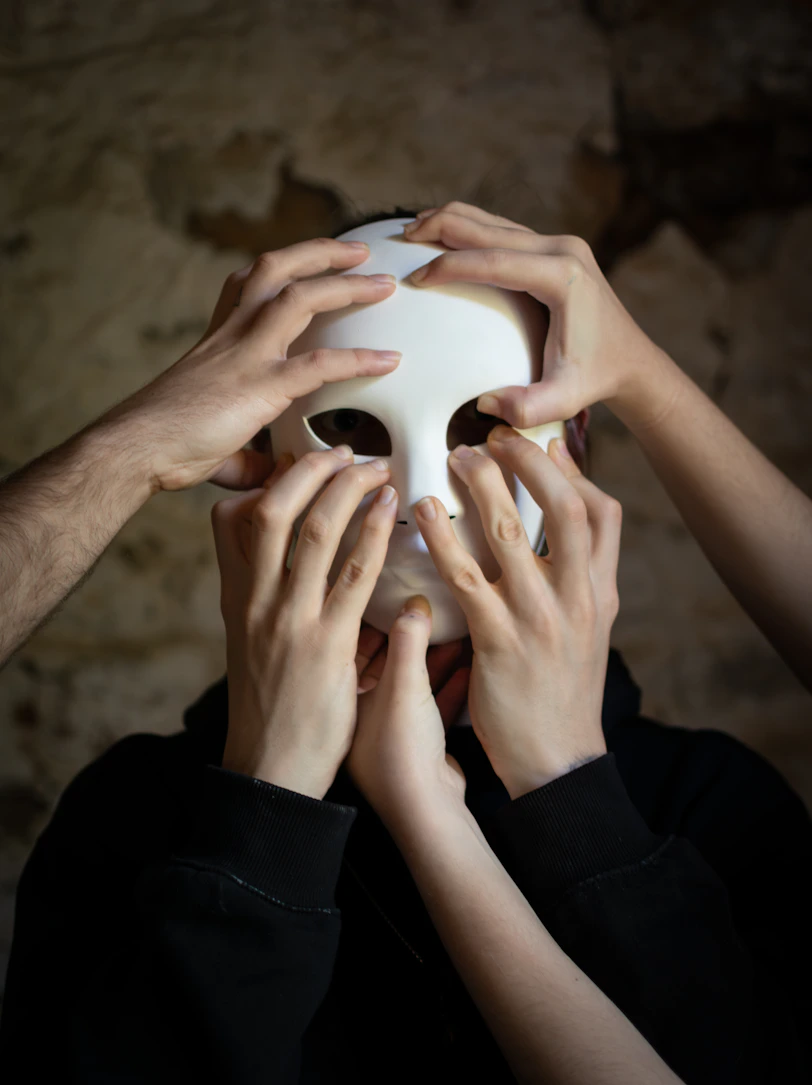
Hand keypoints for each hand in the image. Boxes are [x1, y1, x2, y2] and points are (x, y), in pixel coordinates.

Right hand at [98, 239, 399, 492]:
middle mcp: (231, 336)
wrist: (137, 449)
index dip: (276, 269)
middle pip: (274, 270)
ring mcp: (246, 355)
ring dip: (345, 284)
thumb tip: (276, 478)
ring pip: (298, 297)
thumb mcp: (215, 439)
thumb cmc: (165, 447)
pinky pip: (319, 363)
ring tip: (382, 283)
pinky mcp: (260, 386)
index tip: (305, 262)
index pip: (244, 285)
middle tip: (359, 252)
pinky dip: (358, 359)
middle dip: (319, 253)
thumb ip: (250, 455)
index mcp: (217, 341)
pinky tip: (388, 361)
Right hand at [210, 447, 398, 799]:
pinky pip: (352, 574)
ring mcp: (288, 621)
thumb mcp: (249, 645)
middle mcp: (255, 602)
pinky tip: (389, 507)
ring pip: (312, 531)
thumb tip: (290, 562)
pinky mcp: (325, 645)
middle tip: (342, 453)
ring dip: (345, 489)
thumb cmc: (269, 708)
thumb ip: (265, 597)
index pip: (229, 519)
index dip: (264, 481)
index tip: (296, 465)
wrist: (270, 770)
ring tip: (372, 467)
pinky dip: (371, 532)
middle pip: (272, 509)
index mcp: (236, 598)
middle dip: (308, 469)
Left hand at [345, 598, 470, 829]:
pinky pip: (434, 706)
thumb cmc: (400, 749)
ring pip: (412, 684)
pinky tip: (468, 663)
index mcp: (343, 698)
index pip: (350, 646)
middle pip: (385, 664)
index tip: (388, 594)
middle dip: (409, 637)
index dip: (370, 619)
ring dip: (433, 659)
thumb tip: (413, 602)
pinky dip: (449, 685)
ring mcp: (392, 733)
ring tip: (455, 630)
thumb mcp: (403, 683)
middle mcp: (362, 716)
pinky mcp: (420, 747)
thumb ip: (408, 639)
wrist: (426, 810)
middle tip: (427, 606)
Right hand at [402, 201, 672, 430]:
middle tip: (401, 238)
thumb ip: (527, 408)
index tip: (416, 279)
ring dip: (451, 222)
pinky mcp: (554, 248)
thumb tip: (486, 404)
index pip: (493, 262)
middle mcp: (563, 249)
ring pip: (493, 221)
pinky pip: (503, 230)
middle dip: (441, 229)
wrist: (630, 360)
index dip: (450, 267)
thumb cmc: (595, 379)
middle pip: (488, 228)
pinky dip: (469, 230)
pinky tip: (442, 237)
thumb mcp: (564, 401)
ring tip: (412, 230)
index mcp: (562, 277)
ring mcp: (560, 244)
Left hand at [411, 428, 621, 799]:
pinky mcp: (498, 642)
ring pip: (509, 533)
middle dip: (528, 461)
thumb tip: (557, 518)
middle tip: (494, 435)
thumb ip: (580, 573)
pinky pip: (467, 578)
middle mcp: (578, 599)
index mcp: (601, 592)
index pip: (603, 512)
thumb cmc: (564, 688)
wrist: (556, 758)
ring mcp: (539, 619)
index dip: (570, 470)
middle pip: (563, 507)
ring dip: (481, 486)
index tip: (539, 441)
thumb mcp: (591, 628)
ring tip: (456, 457)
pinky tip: (427, 512)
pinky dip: (445, 539)